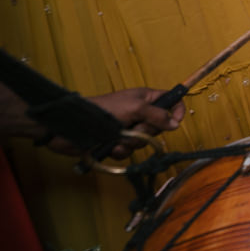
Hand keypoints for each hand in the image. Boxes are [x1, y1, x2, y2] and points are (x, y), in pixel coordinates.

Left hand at [48, 88, 184, 158]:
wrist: (73, 127)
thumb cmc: (105, 111)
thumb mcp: (135, 108)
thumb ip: (158, 115)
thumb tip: (175, 123)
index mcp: (145, 99)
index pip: (170, 101)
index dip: (176, 111)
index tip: (175, 122)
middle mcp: (140, 113)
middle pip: (159, 126)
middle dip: (147, 131)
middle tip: (134, 127)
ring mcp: (129, 128)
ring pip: (144, 141)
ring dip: (132, 142)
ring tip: (118, 138)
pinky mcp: (118, 142)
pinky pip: (130, 151)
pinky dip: (122, 150)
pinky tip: (112, 147)